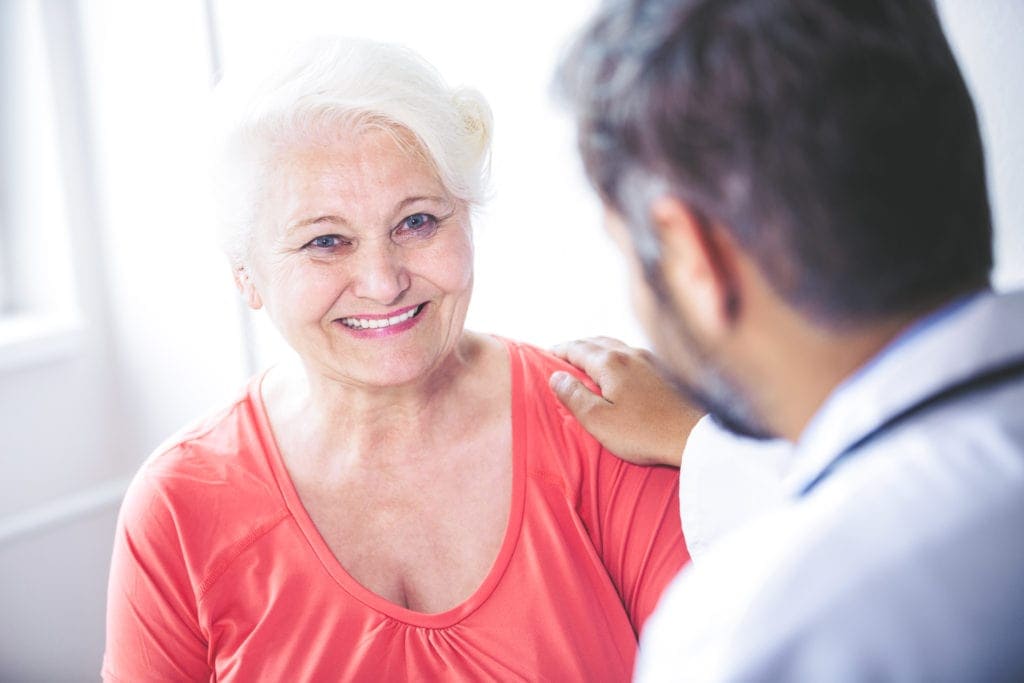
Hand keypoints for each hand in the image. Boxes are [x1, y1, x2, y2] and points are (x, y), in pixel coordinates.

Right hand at [549, 337, 703, 466]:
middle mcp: (630, 353)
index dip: (558, 350)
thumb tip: (556, 376)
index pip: (576, 348)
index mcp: (610, 362)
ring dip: (597, 348)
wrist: (694, 437)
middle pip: (596, 341)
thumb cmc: (643, 433)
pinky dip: (615, 355)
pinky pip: (631, 354)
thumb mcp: (599, 420)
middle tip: (562, 355)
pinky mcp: (665, 371)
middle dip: (576, 346)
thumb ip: (574, 396)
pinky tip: (619, 369)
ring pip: (616, 345)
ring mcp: (650, 359)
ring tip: (587, 360)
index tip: (545, 354)